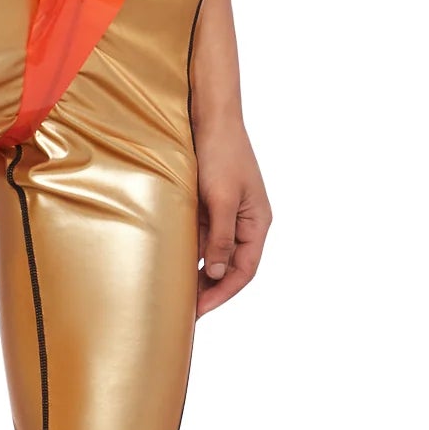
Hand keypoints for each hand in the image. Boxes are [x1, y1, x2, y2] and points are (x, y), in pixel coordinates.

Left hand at [193, 111, 270, 316]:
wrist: (210, 118)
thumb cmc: (221, 153)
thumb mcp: (221, 198)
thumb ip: (221, 237)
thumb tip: (219, 272)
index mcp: (257, 223)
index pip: (244, 270)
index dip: (222, 293)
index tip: (200, 311)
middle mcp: (245, 223)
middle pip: (230, 267)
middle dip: (209, 290)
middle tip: (185, 311)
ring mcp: (226, 215)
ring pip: (213, 254)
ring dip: (198, 273)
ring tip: (176, 294)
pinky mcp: (209, 206)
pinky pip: (201, 237)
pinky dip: (189, 252)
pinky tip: (171, 264)